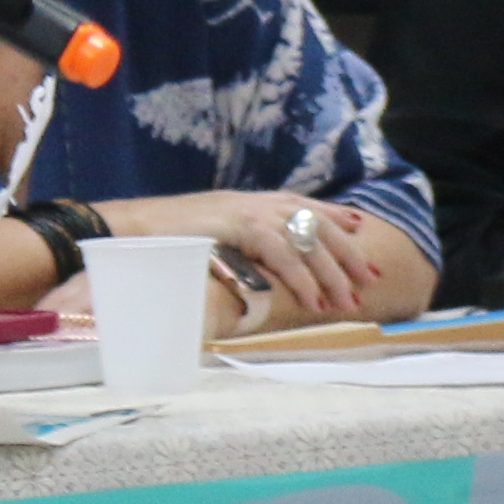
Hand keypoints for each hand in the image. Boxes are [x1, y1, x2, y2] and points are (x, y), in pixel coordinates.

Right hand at [118, 190, 381, 330]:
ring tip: (347, 302)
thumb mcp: (214, 234)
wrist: (133, 227)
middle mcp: (258, 202)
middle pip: (317, 225)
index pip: (305, 205)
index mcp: (253, 201)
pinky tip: (314, 301)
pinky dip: (301, 280)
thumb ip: (241, 242)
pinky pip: (283, 255)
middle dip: (347, 253)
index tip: (359, 228)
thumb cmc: (167, 238)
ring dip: (331, 274)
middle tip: (370, 279)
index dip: (335, 217)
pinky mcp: (241, 226)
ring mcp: (250, 211)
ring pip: (307, 242)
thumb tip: (260, 264)